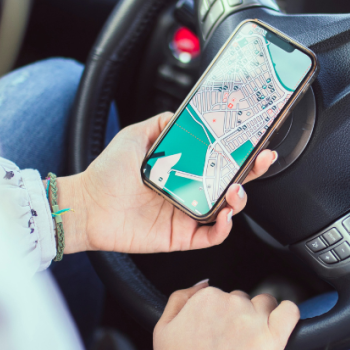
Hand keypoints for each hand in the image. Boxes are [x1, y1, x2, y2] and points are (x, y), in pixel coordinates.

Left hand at [56, 112, 276, 253]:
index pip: (219, 160)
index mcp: (183, 169)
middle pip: (231, 184)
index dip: (239, 153)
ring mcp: (186, 214)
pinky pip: (211, 236)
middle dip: (251, 173)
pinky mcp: (180, 236)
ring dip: (239, 200)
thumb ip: (162, 123)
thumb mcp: (136, 136)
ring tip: (235, 189)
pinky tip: (224, 214)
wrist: (88, 204)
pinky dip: (224, 228)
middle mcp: (189, 191)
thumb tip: (184, 113)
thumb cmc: (107, 173)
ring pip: (226, 211)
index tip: (253, 141)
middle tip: (260, 160)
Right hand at [149, 280, 299, 349]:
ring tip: (249, 341)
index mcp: (206, 297)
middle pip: (242, 298)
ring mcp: (253, 320)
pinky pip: (290, 312)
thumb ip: (181, 298)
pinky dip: (287, 314)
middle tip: (229, 342)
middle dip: (238, 316)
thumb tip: (202, 284)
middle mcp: (231, 303)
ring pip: (265, 304)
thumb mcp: (163, 327)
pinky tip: (278, 326)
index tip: (216, 332)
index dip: (219, 315)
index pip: (221, 294)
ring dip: (260, 316)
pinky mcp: (272, 338)